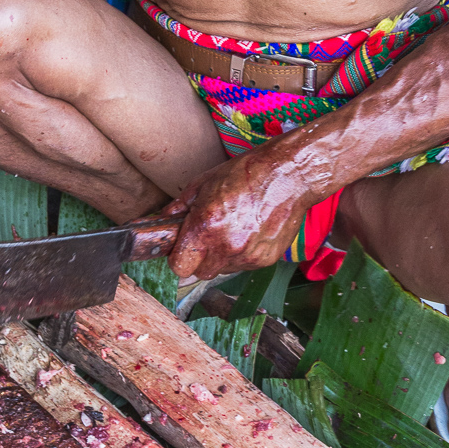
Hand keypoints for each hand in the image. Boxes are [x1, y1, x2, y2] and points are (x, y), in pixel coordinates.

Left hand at [164, 147, 315, 279]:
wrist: (288, 175)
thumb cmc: (246, 174)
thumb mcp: (204, 183)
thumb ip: (178, 208)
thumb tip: (161, 222)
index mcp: (206, 226)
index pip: (179, 266)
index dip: (178, 258)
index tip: (182, 249)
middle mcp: (226, 246)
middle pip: (200, 273)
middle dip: (199, 259)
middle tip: (206, 238)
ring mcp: (248, 255)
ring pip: (222, 270)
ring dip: (221, 257)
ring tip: (232, 230)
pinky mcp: (265, 260)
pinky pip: (243, 266)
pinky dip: (242, 254)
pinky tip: (248, 232)